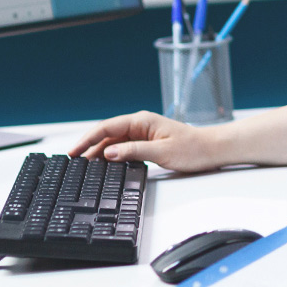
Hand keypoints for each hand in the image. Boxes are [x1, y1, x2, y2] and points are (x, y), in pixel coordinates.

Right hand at [68, 111, 222, 172]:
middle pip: (107, 135)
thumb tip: (108, 153)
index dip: (88, 139)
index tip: (74, 151)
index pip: (107, 127)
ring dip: (100, 152)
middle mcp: (140, 124)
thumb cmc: (192, 149)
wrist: (212, 150)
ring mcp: (143, 134)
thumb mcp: (161, 152)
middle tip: (74, 161)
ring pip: (114, 142)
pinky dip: (113, 156)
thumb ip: (133, 151)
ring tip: (85, 166)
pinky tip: (105, 165)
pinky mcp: (147, 143)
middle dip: (90, 147)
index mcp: (141, 120)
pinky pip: (124, 148)